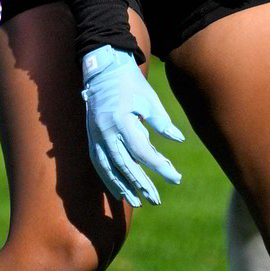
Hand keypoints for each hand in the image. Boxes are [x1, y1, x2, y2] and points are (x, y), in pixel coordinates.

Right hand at [80, 45, 184, 206]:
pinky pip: (99, 162)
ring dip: (122, 186)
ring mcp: (95, 135)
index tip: (175, 177)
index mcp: (121, 120)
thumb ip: (162, 121)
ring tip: (137, 202)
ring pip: (108, 168)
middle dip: (141, 184)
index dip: (159, 166)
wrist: (103, 69)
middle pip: (125, 165)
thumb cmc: (130, 83)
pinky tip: (118, 190)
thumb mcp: (149, 99)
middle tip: (156, 199)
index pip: (142, 152)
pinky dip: (108, 178)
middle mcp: (105, 131)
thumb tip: (178, 139)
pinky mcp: (91, 136)